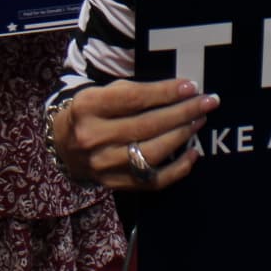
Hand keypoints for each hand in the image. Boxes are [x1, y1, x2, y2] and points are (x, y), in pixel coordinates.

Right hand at [55, 79, 218, 189]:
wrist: (64, 145)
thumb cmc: (91, 112)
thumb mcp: (103, 93)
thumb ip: (134, 92)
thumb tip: (179, 91)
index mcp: (88, 107)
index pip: (133, 99)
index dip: (165, 93)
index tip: (190, 87)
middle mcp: (93, 138)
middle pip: (146, 125)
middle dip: (182, 113)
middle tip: (207, 102)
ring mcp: (103, 165)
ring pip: (152, 152)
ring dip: (181, 136)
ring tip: (199, 121)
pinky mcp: (114, 184)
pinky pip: (153, 180)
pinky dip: (177, 169)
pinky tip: (193, 154)